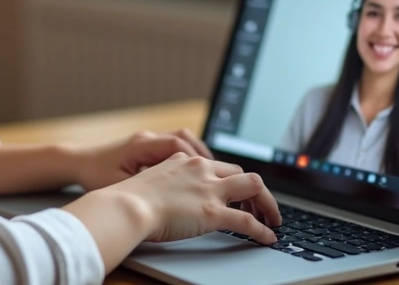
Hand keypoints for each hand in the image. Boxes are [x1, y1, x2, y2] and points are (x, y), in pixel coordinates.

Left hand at [72, 129, 213, 190]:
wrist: (77, 163)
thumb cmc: (94, 175)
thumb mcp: (119, 185)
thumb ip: (144, 186)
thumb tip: (167, 196)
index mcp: (142, 145)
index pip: (178, 145)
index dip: (196, 159)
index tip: (209, 175)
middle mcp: (147, 139)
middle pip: (185, 139)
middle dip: (204, 157)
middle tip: (221, 175)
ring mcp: (147, 141)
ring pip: (182, 140)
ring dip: (198, 155)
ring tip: (212, 172)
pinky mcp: (146, 147)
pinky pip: (173, 146)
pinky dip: (187, 156)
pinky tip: (193, 171)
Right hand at [103, 152, 280, 243]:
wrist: (126, 206)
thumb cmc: (128, 199)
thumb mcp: (149, 181)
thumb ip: (165, 183)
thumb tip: (167, 195)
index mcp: (184, 161)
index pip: (219, 166)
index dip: (232, 180)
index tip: (236, 193)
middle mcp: (201, 169)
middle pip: (242, 173)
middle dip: (255, 191)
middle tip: (259, 207)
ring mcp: (209, 189)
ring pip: (254, 187)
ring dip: (267, 204)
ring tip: (272, 219)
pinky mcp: (213, 212)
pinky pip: (248, 221)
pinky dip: (262, 229)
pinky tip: (267, 237)